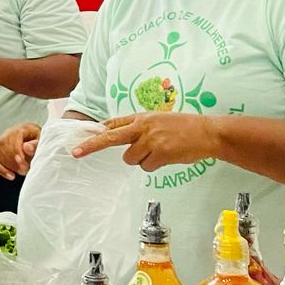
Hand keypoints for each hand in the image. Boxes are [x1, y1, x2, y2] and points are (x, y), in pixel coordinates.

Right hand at [0, 122, 42, 178]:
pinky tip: (11, 176)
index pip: (13, 137)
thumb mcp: (42, 141)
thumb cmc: (39, 141)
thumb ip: (35, 145)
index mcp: (20, 129)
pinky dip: (2, 170)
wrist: (36, 143)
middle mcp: (8, 134)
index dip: (16, 150)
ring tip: (21, 171)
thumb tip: (26, 147)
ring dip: (8, 165)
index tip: (22, 160)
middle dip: (13, 159)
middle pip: (3, 145)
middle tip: (24, 168)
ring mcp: (2, 143)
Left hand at [70, 113, 219, 171]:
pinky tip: (168, 157)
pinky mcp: (160, 153)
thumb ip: (141, 128)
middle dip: (92, 145)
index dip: (97, 132)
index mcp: (142, 117)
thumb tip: (123, 139)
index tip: (80, 138)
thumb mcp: (160, 120)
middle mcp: (143, 127)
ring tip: (160, 151)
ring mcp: (151, 139)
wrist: (208, 132)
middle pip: (110, 137)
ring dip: (142, 159)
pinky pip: (146, 167)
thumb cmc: (185, 128)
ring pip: (131, 159)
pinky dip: (155, 166)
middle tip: (76, 152)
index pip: (113, 124)